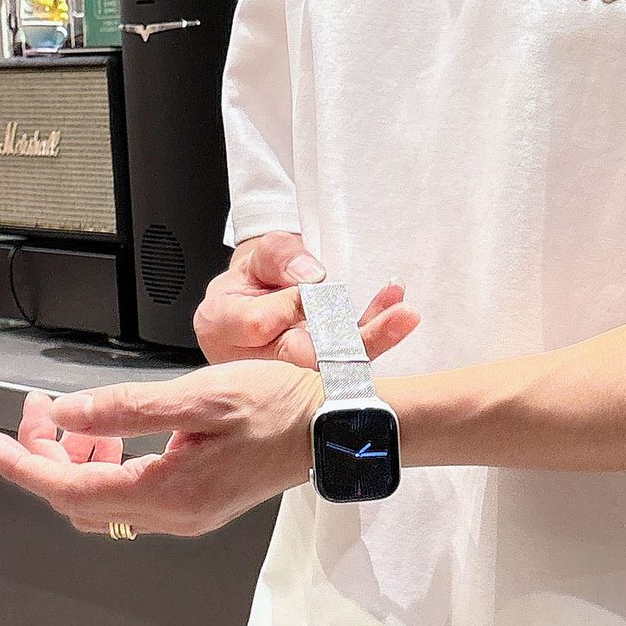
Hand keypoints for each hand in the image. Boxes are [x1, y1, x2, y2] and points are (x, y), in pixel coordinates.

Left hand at [0, 360, 324, 537]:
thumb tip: (67, 413)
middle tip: (38, 409)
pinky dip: (105, 465)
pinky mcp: (196, 504)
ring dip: (75, 461)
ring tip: (78, 416)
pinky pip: (129, 495)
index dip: (21, 463)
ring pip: (100, 501)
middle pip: (77, 499)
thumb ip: (129, 408)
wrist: (336, 428)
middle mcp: (173, 515)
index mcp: (170, 493)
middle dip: (45, 456)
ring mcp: (185, 514)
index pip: (69, 487)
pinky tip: (113, 433)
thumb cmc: (283, 407)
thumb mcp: (202, 395)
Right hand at [195, 232, 417, 368]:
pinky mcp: (315, 372)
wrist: (263, 293)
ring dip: (374, 338)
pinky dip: (376, 335)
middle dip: (352, 338)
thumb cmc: (254, 277)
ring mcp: (286, 371)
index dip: (291, 307)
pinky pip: (348, 359)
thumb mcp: (258, 254)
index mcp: (221, 325)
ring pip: (333, 363)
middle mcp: (253, 359)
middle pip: (304, 354)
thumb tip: (311, 277)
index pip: (258, 324)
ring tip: (404, 315)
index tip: (316, 286)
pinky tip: (398, 313)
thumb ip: (281, 258)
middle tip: (396, 316)